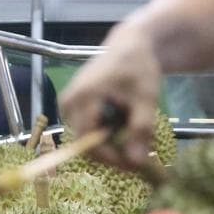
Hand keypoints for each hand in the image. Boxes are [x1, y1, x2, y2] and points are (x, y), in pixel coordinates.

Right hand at [59, 27, 161, 170]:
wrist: (129, 47)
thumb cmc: (138, 69)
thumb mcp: (146, 99)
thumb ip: (141, 130)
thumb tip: (136, 162)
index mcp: (85, 96)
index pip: (89, 141)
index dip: (111, 158)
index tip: (134, 166)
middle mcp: (69, 101)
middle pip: (85, 144)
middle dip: (113, 154)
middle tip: (139, 156)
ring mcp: (67, 104)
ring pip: (86, 140)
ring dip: (110, 145)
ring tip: (134, 135)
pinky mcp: (70, 107)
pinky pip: (85, 131)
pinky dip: (105, 135)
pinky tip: (122, 125)